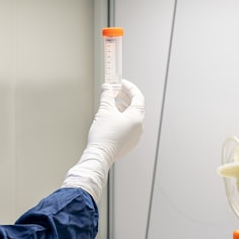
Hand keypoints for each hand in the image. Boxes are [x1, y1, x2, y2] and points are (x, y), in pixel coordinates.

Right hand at [61, 79, 144, 200]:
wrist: (100, 155)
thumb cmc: (104, 135)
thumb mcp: (104, 110)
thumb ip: (107, 96)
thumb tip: (107, 87)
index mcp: (137, 117)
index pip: (137, 97)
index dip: (129, 87)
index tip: (121, 83)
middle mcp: (139, 127)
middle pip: (135, 107)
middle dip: (125, 97)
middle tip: (115, 91)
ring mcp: (135, 136)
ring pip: (131, 117)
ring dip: (123, 107)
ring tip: (112, 103)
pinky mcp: (128, 143)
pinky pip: (128, 126)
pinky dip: (122, 118)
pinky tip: (112, 117)